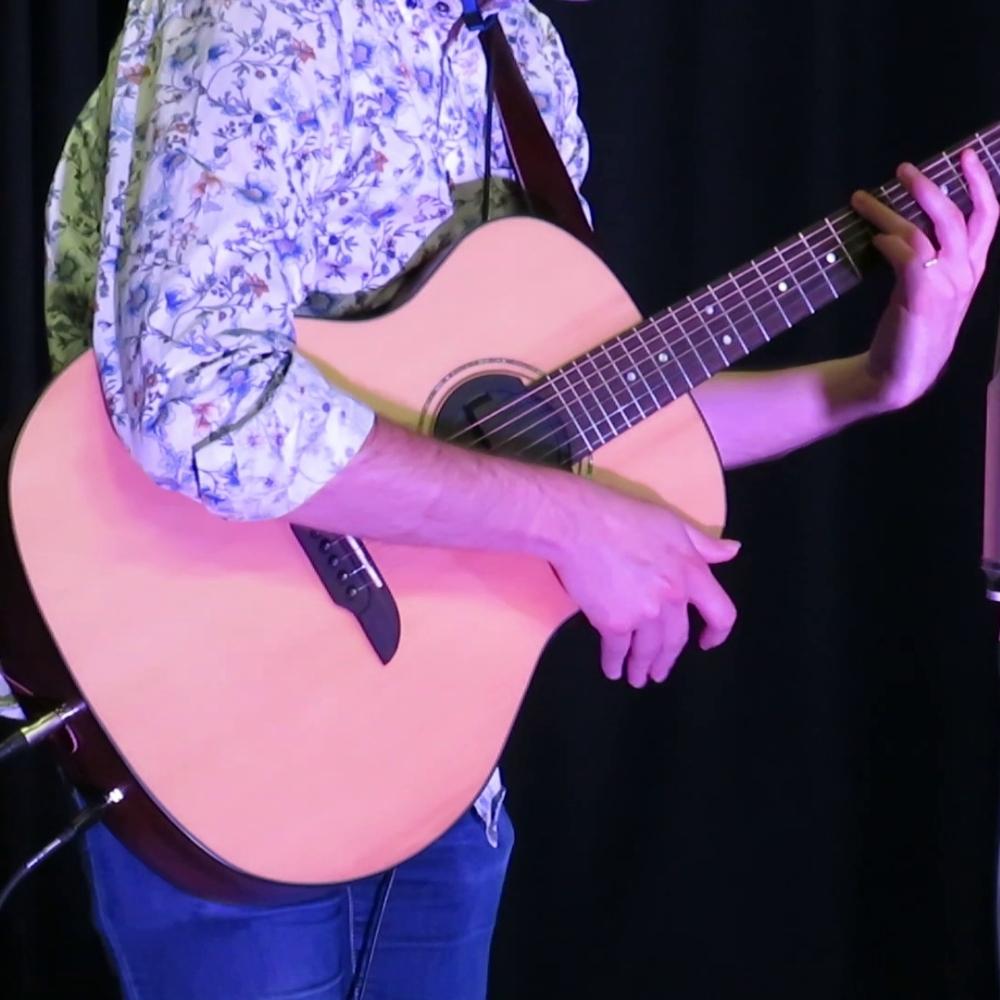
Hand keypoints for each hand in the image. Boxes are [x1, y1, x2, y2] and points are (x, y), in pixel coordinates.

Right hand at [551, 485, 739, 687]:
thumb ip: (704, 543)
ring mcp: (643, 613)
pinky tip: (612, 669)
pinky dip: (614, 663)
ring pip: (648, 650)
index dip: (717, 633)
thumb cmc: (623, 516)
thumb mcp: (672, 523)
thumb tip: (733, 551)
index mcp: (691, 572)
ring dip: (642, 667)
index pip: (722, 613)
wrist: (578, 524)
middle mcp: (672, 597)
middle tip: (659, 672)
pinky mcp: (613, 622)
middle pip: (677, 640)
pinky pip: (617, 650)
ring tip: (637, 677)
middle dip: (668, 660)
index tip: (707, 643)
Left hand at [850, 148, 998, 410]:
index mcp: (972, 270)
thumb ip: (929, 261)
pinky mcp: (921, 298)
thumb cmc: (909, 333)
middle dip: (929, 186)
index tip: (965, 155)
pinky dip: (887, 241)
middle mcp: (965, 274)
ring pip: (924, 231)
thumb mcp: (928, 291)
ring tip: (861, 199)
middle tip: (902, 169)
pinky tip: (871, 239)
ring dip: (890, 210)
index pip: (988, 217)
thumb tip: (905, 227)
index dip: (980, 183)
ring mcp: (946, 286)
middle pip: (955, 215)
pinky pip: (906, 255)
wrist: (899, 378)